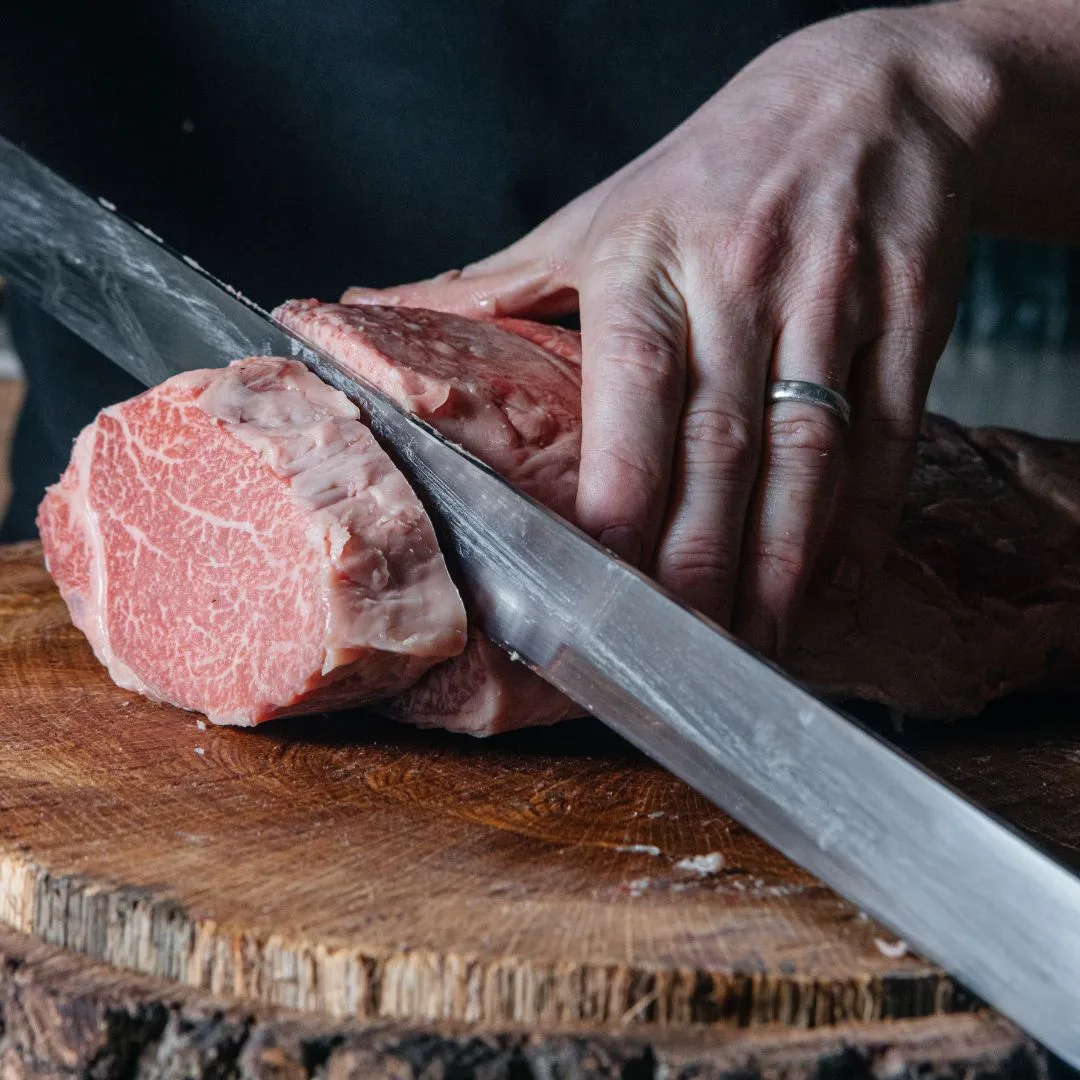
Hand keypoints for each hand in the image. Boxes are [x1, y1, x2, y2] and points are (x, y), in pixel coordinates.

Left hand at [346, 6, 999, 656]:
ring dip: (784, 556)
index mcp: (645, 258)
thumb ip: (494, 281)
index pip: (633, 381)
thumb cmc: (711, 170)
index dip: (623, 481)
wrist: (867, 97)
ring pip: (809, 448)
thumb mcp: (597, 213)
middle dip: (704, 555)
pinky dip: (868, 520)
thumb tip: (366, 309)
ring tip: (757, 642)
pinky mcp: (909, 315)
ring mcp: (832, 296)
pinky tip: (837, 586)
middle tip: (682, 646)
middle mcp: (739, 278)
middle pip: (722, 438)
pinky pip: (890, 432)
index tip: (604, 572)